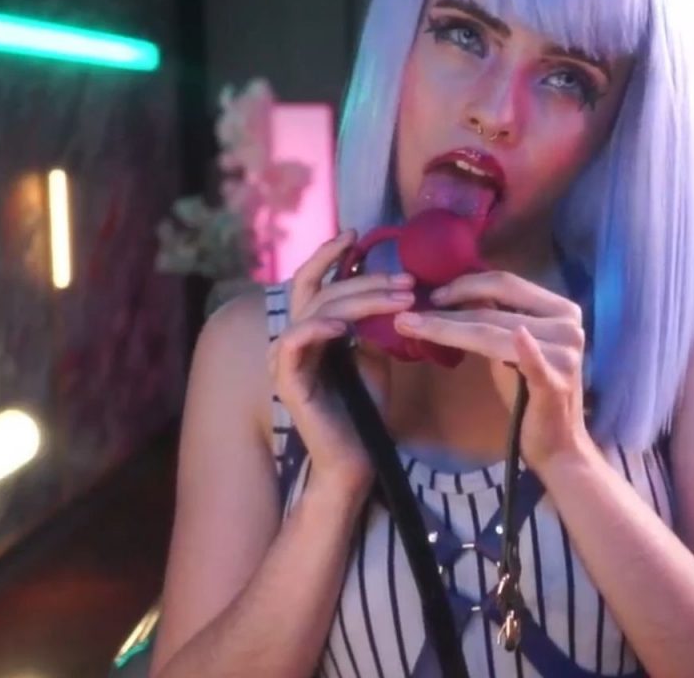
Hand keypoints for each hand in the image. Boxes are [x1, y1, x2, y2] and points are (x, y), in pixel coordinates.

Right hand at [268, 229, 414, 497]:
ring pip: (318, 309)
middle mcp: (293, 339)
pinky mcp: (287, 380)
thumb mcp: (374, 355)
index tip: (357, 234)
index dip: (330, 255)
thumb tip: (388, 291)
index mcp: (311, 331)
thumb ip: (371, 324)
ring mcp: (287, 359)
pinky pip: (294, 341)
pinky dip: (318, 327)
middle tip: (407, 280)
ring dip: (361, 298)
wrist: (359, 458)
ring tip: (400, 298)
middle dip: (367, 279)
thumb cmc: (366, 409)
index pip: (313, 281)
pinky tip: (345, 327)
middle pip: (322, 290)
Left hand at [392, 271, 593, 469]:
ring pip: (493, 333)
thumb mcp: (511, 350)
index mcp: (561, 309)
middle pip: (494, 310)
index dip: (466, 284)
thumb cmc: (530, 395)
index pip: (506, 283)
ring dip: (447, 329)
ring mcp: (564, 353)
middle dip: (446, 310)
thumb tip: (458, 293)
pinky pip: (533, 363)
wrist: (557, 444)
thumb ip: (496, 320)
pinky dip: (526, 351)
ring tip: (411, 326)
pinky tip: (518, 339)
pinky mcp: (556, 382)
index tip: (432, 295)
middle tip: (406, 314)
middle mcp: (568, 326)